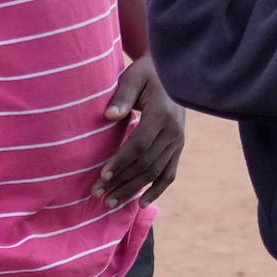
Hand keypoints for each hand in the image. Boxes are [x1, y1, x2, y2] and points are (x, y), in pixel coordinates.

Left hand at [96, 55, 183, 203]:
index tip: (102, 176)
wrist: (172, 72)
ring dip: (133, 189)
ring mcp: (178, 141)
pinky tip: (141, 204)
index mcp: (162, 115)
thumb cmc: (147, 73)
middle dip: (121, 181)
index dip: (121, 162)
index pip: (139, 145)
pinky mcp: (178, 147)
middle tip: (97, 194)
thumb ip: (122, 97)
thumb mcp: (133, 77)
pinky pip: (169, 174)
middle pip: (145, 164)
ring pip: (155, 172)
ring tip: (110, 202)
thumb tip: (108, 116)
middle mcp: (173, 132)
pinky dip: (156, 190)